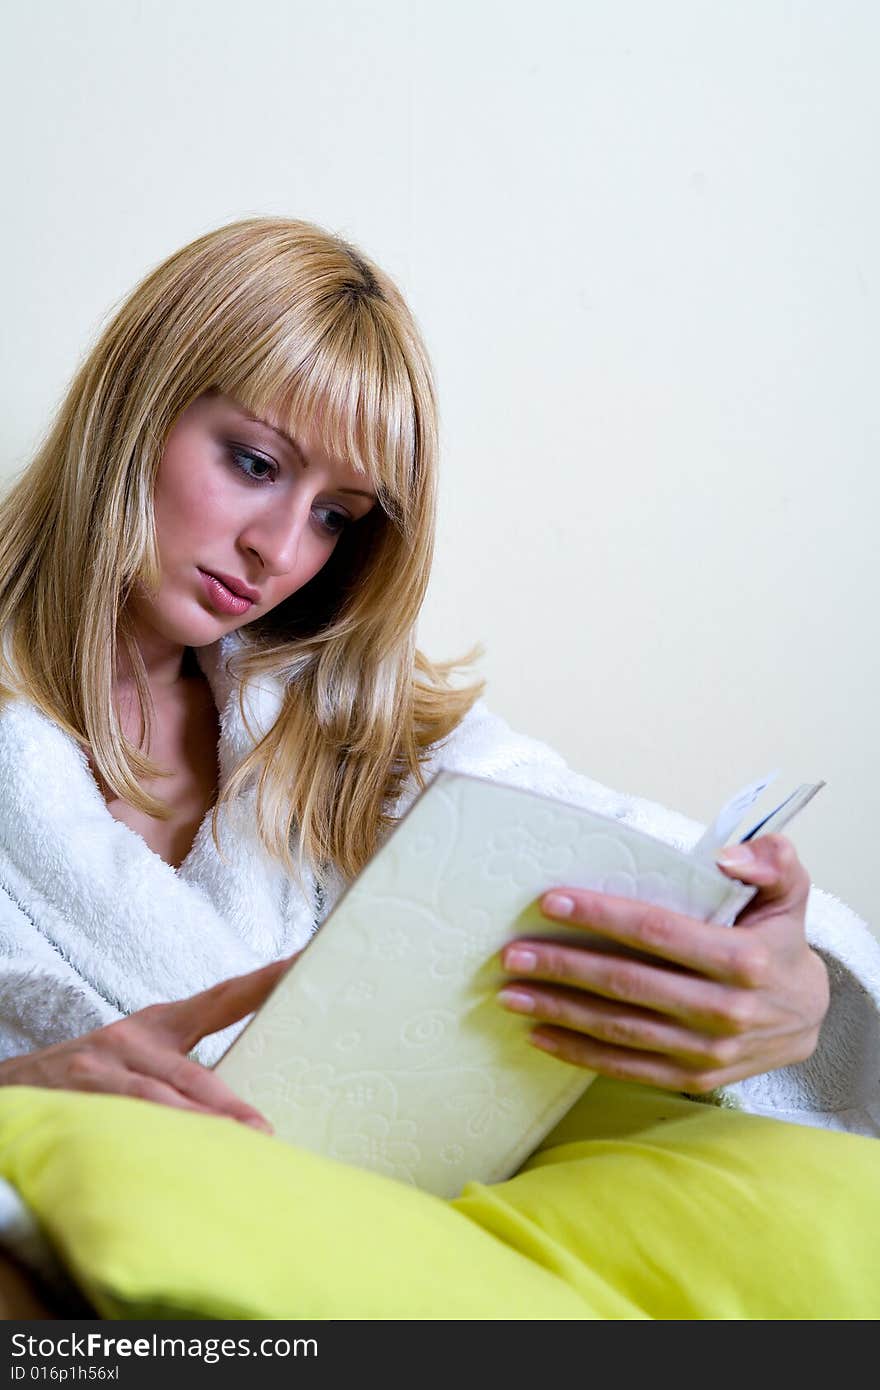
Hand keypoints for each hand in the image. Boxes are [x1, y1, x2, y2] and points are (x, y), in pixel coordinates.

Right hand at [0, 957, 294, 1129]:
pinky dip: (148, 1146)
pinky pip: (119, 1128)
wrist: (12, 1082)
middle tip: (263, 1130)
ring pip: (156, 1106)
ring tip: (228, 1154)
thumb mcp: (141, 1050)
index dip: (262, 981)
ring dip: (195, 1131)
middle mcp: (132, 1039)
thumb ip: (188, 1065)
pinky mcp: (74, 1102)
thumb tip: (252, 1104)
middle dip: (227, 1106)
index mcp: (159, 1024)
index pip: (221, 998)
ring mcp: (101, 1070)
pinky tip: (170, 1168)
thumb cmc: (94, 1072)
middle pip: (191, 1073)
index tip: (302, 964)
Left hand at [498, 834, 829, 1093]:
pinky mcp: (692, 1078)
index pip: (657, 932)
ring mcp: (706, 1051)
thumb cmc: (781, 943)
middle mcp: (723, 1011)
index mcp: (742, 959)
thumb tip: (727, 855)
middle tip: (513, 955)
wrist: (810, 1019)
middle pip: (627, 984)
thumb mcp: (788, 892)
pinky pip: (627, 1068)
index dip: (602, 916)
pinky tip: (540, 1035)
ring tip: (512, 993)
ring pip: (619, 1029)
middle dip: (564, 967)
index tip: (551, 902)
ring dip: (560, 1011)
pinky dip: (579, 1054)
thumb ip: (771, 860)